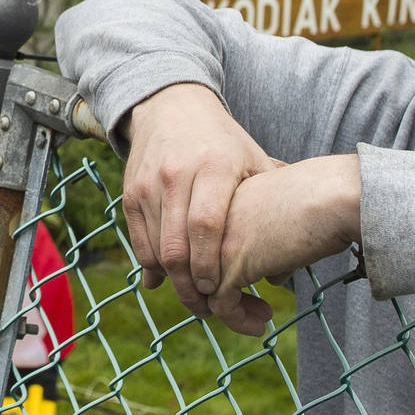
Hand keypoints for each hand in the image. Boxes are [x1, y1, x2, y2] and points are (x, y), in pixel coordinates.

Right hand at [118, 83, 282, 323]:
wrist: (173, 105)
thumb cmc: (223, 142)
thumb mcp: (253, 162)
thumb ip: (271, 210)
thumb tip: (284, 276)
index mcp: (215, 167)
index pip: (207, 224)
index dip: (209, 263)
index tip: (217, 290)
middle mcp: (177, 175)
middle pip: (176, 244)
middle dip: (188, 285)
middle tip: (205, 308)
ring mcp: (149, 183)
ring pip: (154, 247)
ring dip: (171, 280)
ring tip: (192, 298)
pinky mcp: (130, 191)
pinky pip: (137, 240)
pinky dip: (151, 264)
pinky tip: (167, 278)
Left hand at [211, 155, 361, 335]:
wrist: (331, 197)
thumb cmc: (321, 203)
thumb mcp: (284, 221)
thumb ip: (270, 245)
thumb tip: (272, 275)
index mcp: (219, 202)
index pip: (202, 244)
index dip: (219, 270)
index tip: (250, 286)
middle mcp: (209, 220)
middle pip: (196, 267)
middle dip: (219, 294)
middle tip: (251, 310)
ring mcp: (215, 242)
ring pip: (203, 290)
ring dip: (230, 313)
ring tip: (259, 322)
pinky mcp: (231, 265)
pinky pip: (221, 305)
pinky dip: (238, 321)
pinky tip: (261, 325)